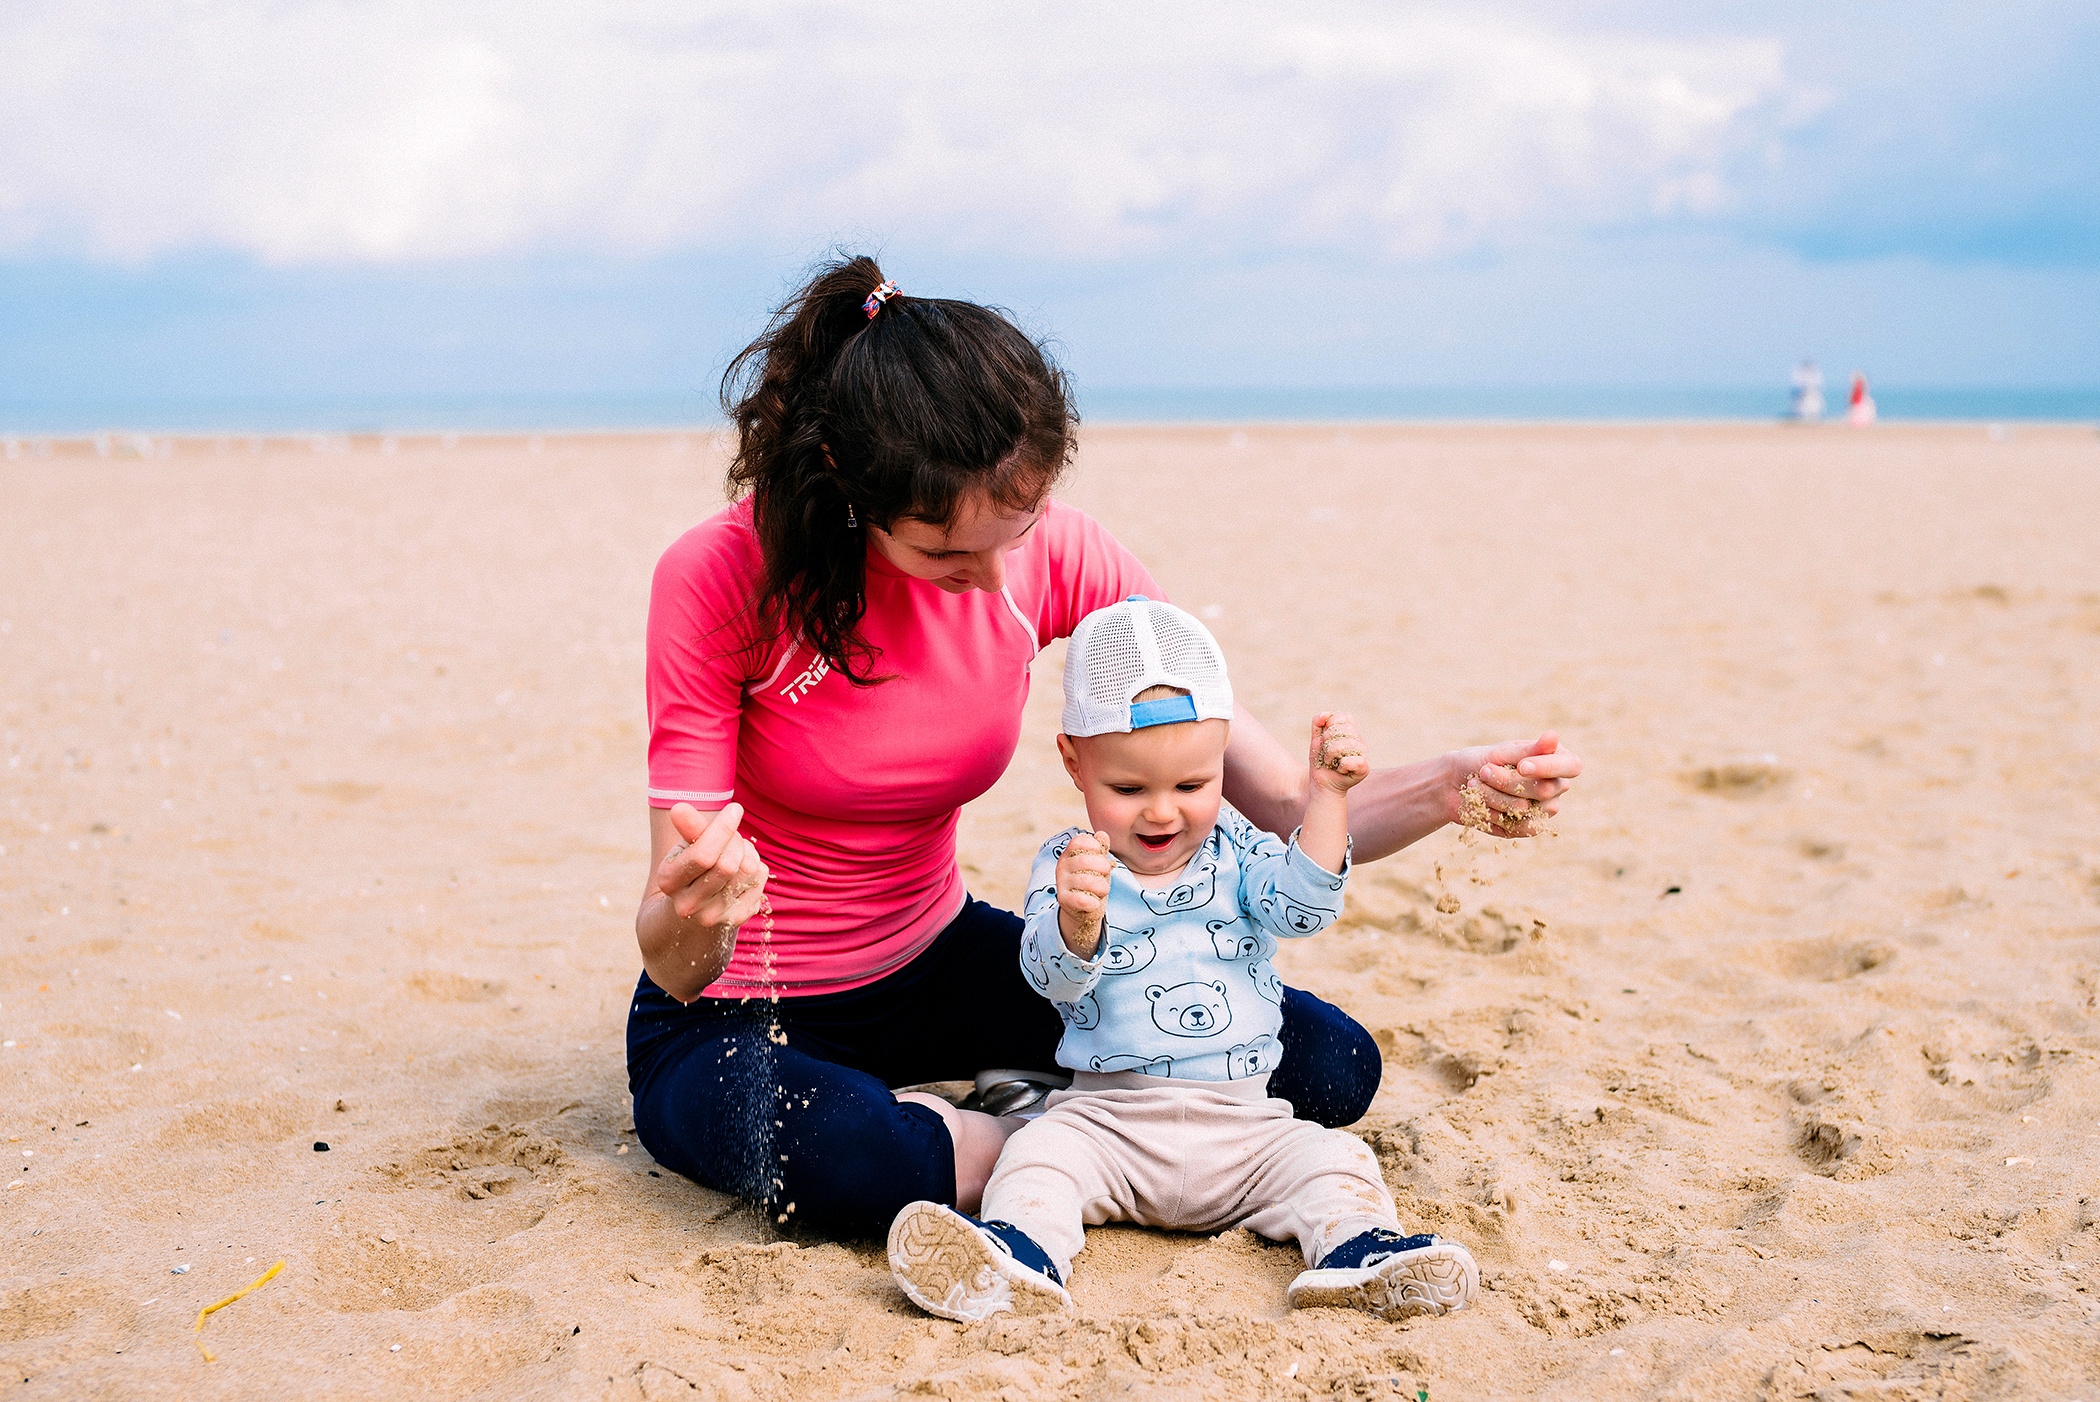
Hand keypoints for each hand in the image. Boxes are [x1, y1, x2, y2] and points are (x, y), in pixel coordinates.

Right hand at [656, 802, 769, 931]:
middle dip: (735, 841)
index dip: (723, 829)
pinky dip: (756, 866)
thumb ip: (688, 828)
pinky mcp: (736, 919)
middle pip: (728, 864)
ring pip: (748, 869)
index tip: (735, 809)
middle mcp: (688, 904)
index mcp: (669, 881)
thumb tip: (679, 808)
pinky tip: (742, 870)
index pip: (703, 855)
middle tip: (732, 836)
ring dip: (747, 851)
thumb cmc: (691, 868)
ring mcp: (713, 916)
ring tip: (736, 852)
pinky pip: (759, 878)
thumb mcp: (685, 847)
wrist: (692, 910)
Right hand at [1055, 830, 1114, 956]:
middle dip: (1102, 866)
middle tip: (1107, 872)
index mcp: (1070, 854)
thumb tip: (1102, 834)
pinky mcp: (1063, 900)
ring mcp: (1061, 883)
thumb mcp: (1099, 864)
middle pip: (1083, 860)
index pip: (1078, 842)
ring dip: (1102, 886)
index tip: (1101, 854)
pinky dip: (1092, 902)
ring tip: (1103, 889)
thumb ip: (1101, 849)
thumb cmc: (1093, 882)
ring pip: (1085, 881)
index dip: (1093, 846)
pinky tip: (1094, 903)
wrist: (1084, 909)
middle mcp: (1062, 866)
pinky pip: (1080, 899)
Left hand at [1308, 711, 1368, 794]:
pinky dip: (1342, 765)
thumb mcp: (1316, 741)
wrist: (1322, 786)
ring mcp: (1364, 755)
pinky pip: (1354, 760)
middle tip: (1326, 753)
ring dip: (1332, 753)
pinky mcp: (1364, 768)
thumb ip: (1318, 724)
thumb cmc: (1320, 764)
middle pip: (1346, 728)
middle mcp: (1359, 742)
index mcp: (1351, 733)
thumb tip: (1325, 714)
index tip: (1324, 738)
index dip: (1331, 724)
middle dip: (1328, 740)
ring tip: (1329, 761)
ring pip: (1348, 743)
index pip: (1345, 717)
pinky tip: (1340, 769)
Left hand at [1445, 732, 1581, 836]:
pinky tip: (1480, 805)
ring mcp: (1543, 810)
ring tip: (1476, 785)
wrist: (1453, 784)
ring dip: (1492, 796)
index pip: (1571, 766)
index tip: (1522, 766)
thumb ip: (1529, 749)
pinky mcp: (1527, 828)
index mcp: (1556, 761)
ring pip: (1524, 808)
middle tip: (1483, 771)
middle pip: (1543, 790)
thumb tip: (1553, 736)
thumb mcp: (1501, 752)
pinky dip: (1492, 814)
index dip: (1549, 768)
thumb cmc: (1479, 761)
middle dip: (1506, 781)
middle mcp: (1556, 787)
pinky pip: (1516, 827)